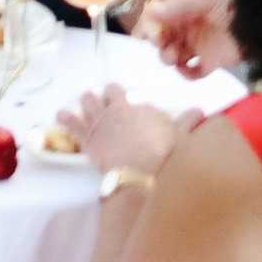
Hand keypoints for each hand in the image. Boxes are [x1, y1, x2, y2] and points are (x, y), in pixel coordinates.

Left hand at [53, 87, 189, 180]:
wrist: (141, 170)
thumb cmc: (162, 150)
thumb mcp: (178, 133)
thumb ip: (187, 120)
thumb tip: (200, 110)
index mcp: (131, 105)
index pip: (118, 90)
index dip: (118, 94)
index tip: (121, 101)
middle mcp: (112, 109)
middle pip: (101, 93)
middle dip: (101, 97)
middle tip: (103, 104)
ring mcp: (97, 123)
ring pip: (85, 102)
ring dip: (85, 103)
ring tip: (83, 107)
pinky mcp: (87, 140)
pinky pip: (70, 124)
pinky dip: (65, 118)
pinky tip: (60, 115)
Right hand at [123, 0, 236, 77]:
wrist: (258, 20)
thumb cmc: (230, 3)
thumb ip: (177, 6)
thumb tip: (150, 11)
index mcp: (185, 12)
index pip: (160, 22)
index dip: (152, 28)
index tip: (150, 31)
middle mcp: (189, 29)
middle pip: (164, 41)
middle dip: (158, 44)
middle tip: (160, 43)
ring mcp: (199, 47)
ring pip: (174, 57)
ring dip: (168, 58)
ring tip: (174, 56)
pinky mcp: (211, 63)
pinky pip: (193, 73)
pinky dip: (187, 74)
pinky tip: (187, 68)